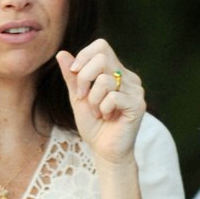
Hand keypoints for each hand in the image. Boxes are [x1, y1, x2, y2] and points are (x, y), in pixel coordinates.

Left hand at [56, 40, 142, 165]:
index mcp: (116, 71)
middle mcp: (129, 77)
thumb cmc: (93, 125)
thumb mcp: (78, 97)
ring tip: (98, 112)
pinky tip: (107, 118)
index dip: (84, 56)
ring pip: (105, 80)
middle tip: (82, 97)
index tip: (74, 73)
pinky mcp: (138, 104)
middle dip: (84, 78)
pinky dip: (103, 108)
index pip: (101, 46)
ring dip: (93, 99)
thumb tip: (61, 53)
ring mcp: (136, 90)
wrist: (105, 151)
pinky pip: (113, 97)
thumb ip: (72, 76)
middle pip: (102, 57)